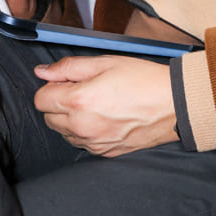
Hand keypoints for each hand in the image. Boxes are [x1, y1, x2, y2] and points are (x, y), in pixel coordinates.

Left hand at [33, 53, 176, 155]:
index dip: (53, 86)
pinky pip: (82, 144)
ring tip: (97, 104)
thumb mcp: (106, 62)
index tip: (69, 81)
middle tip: (85, 90)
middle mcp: (82, 127)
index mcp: (79, 101)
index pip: (40, 99)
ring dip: (71, 119)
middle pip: (48, 118)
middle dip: (59, 103)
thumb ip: (69, 67)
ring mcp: (94, 143)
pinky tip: (105, 118)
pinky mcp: (105, 153)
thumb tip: (42, 72)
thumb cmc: (143, 79)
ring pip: (64, 133)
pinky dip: (86, 132)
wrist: (175, 104)